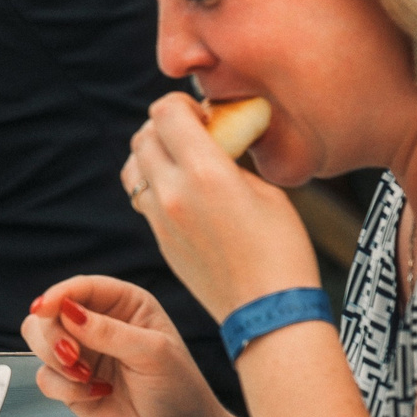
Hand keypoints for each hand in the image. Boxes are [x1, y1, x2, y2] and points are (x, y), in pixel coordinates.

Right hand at [22, 276, 228, 416]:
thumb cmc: (179, 390)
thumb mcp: (153, 354)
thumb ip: (110, 332)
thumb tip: (68, 312)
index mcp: (125, 304)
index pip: (82, 288)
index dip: (58, 295)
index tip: (43, 308)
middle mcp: (99, 324)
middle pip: (50, 313)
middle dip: (55, 336)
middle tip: (73, 356)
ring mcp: (83, 354)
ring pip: (40, 342)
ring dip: (57, 361)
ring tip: (86, 377)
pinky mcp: (70, 384)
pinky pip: (46, 377)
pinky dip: (65, 388)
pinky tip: (95, 394)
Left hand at [121, 93, 317, 318]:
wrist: (269, 312)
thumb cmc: (283, 249)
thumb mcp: (268, 192)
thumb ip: (231, 160)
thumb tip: (214, 146)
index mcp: (205, 171)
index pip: (164, 112)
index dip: (180, 105)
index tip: (201, 114)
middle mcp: (173, 191)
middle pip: (143, 136)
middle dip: (164, 126)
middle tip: (192, 134)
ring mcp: (160, 218)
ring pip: (133, 167)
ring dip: (151, 155)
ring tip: (181, 161)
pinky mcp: (159, 240)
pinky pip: (141, 198)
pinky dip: (153, 184)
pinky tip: (181, 192)